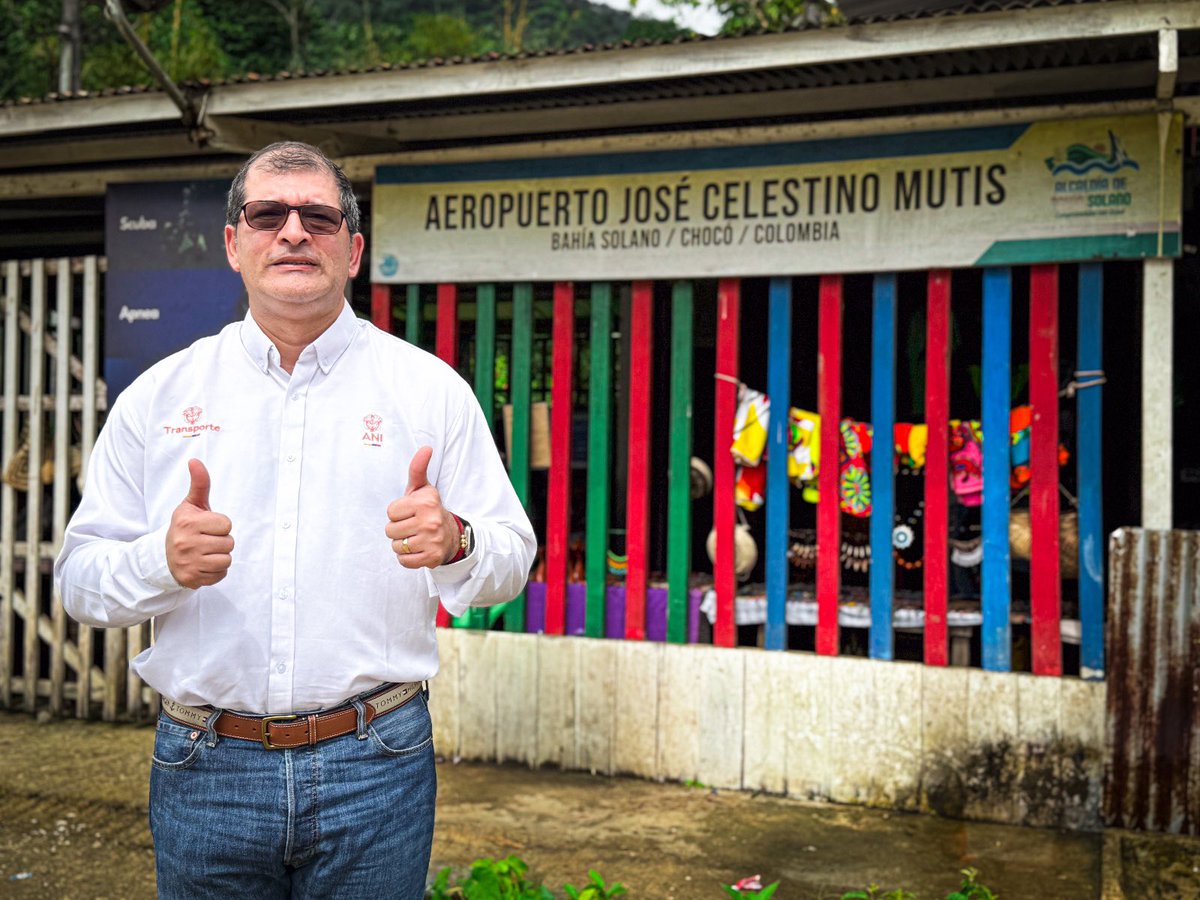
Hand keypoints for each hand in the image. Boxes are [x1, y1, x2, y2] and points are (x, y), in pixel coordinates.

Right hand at [165, 459, 234, 588]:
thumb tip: (195, 461)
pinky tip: (203, 564)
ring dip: (220, 557)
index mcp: (188, 523)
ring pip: (226, 560)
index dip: (221, 525)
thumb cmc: (184, 527)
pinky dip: (216, 571)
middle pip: (229, 543)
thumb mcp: (190, 505)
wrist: (163, 557)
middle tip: (206, 540)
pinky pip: (220, 575)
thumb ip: (199, 484)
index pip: (226, 524)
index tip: (207, 526)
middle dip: (221, 541)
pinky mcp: (192, 578)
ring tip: (205, 552)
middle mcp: (186, 543)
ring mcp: (188, 563)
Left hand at [385, 446, 458, 568]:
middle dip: (398, 529)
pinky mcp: (432, 558)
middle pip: (390, 530)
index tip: (410, 512)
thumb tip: (426, 448)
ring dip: (402, 544)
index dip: (397, 513)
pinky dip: (407, 557)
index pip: (390, 512)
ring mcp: (432, 541)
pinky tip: (418, 549)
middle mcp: (430, 521)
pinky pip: (404, 561)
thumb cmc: (429, 510)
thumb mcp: (423, 488)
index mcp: (425, 502)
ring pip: (396, 546)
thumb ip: (418, 468)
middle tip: (412, 526)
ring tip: (415, 537)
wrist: (451, 535)